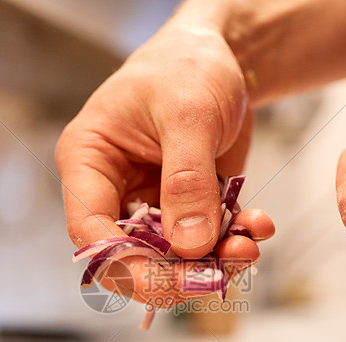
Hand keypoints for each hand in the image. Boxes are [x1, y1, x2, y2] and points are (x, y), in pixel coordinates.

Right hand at [56, 22, 273, 306]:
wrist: (223, 56)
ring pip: (170, 257)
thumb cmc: (189, 66)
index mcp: (88, 162)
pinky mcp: (184, 207)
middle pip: (129, 256)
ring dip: (212, 261)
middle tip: (219, 275)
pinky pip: (204, 241)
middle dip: (176, 272)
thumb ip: (187, 180)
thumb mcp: (189, 115)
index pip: (90, 232)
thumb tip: (189, 245)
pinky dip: (232, 241)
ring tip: (249, 246)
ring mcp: (149, 202)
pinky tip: (257, 225)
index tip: (170, 281)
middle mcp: (112, 190)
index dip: (124, 266)